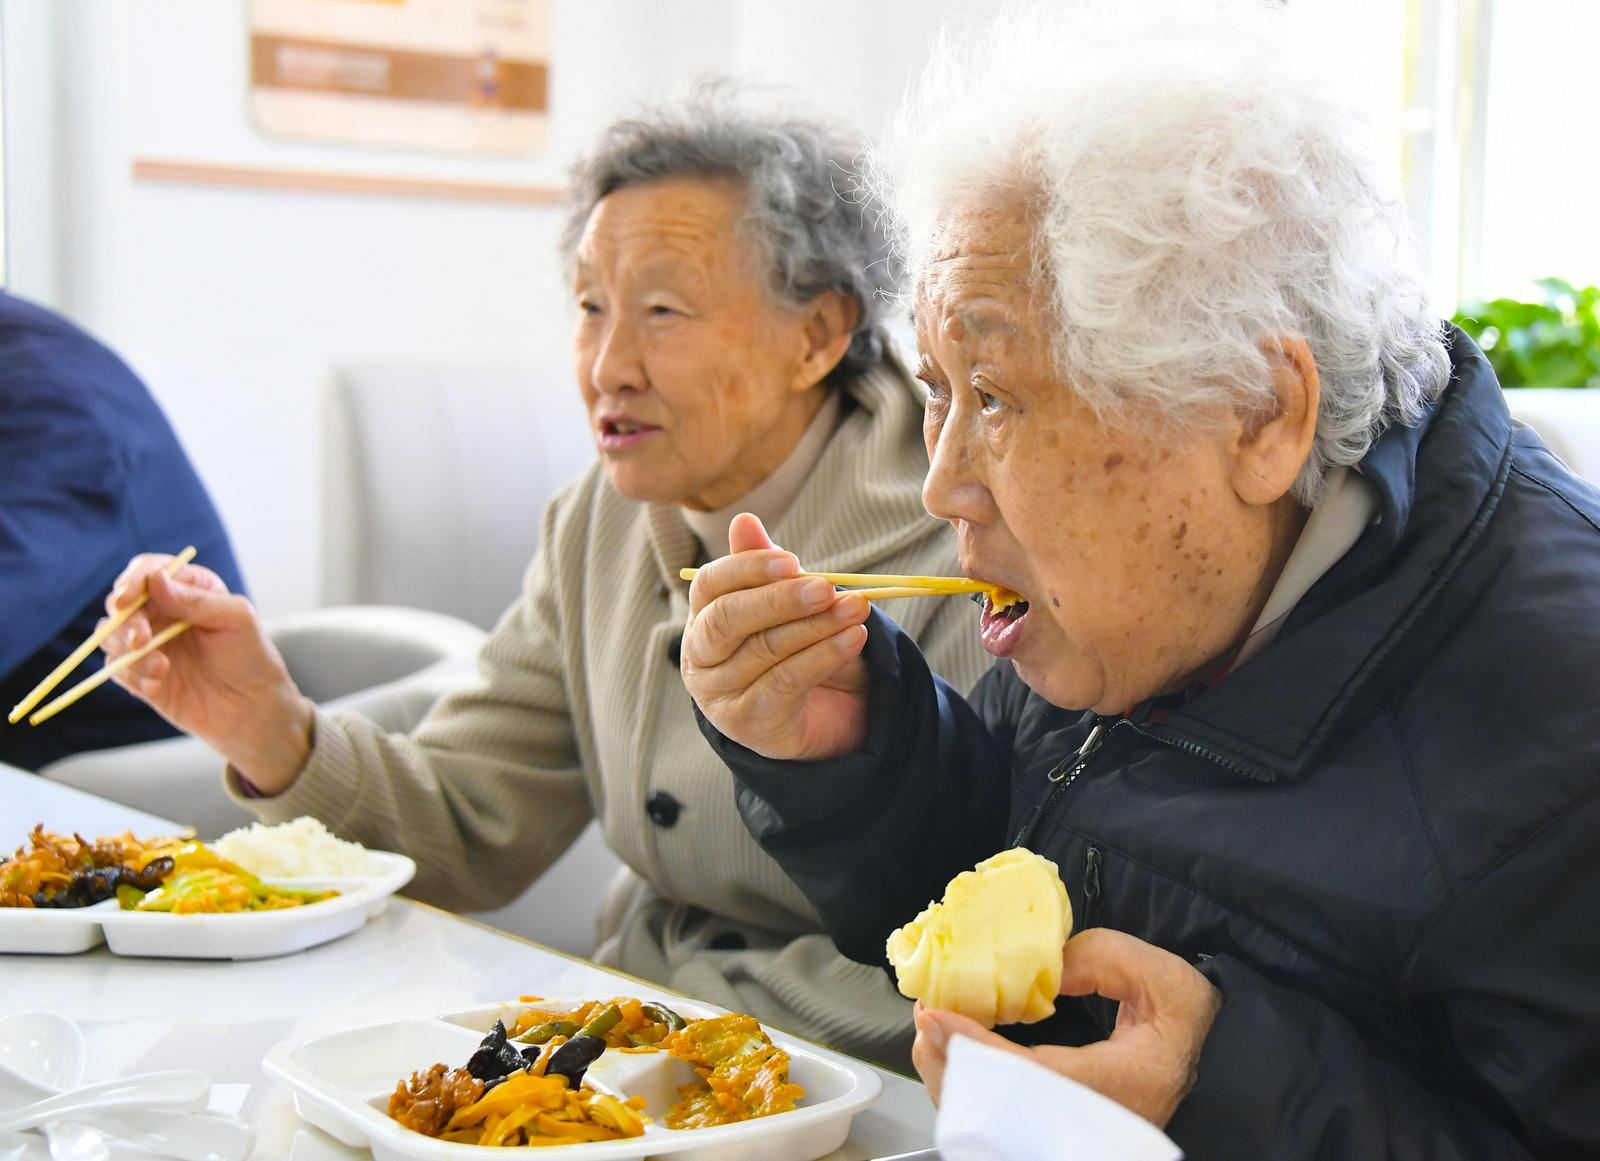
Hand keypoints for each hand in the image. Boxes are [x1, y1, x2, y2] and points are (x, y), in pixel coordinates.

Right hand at [100, 555, 313, 792]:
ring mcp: (149, 643)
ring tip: (161, 668)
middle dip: (125, 620)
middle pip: (121, 603)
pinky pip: (116, 668)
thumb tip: (156, 578)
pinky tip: (158, 684)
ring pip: (111, 635)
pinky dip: (131, 675)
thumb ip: (196, 599)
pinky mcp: (139, 674)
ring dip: (127, 650)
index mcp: (187, 590)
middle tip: (142, 640)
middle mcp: (163, 613)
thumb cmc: (251, 657)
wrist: (252, 709)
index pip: (147, 572)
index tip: (127, 599)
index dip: (133, 582)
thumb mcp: (235, 619)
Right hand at [681, 513, 871, 760]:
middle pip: (728, 619)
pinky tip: (853, 639)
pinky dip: (823, 657)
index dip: (748, 568)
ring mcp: (719, 695)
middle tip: (826, 587)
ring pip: (764, 650)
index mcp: (702, 618)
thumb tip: (744, 520)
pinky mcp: (749, 724)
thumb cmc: (795, 651)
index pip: (709, 585)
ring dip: (816, 626)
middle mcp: (699, 658)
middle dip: (780, 599)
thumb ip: (765, 569)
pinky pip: (785, 683)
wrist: (820, 716)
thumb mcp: (785, 606)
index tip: (792, 560)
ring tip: (856, 609)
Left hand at [911, 928, 1220, 1126]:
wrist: (1216, 1067)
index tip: (935, 1014)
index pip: (1026, 1076)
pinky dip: (971, 1087)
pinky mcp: (1058, 1130)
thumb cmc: (1189, 1024)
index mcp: (1114, 1088)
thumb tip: (1044, 965)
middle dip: (948, 1064)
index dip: (972, 1047)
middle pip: (995, 1109)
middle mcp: (1085, 1123)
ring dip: (953, 1076)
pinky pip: (1001, 1118)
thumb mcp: (1160, 978)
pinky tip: (960, 1053)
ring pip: (990, 1122)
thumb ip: (1101, 959)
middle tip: (926, 1018)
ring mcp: (1069, 1133)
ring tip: (936, 1029)